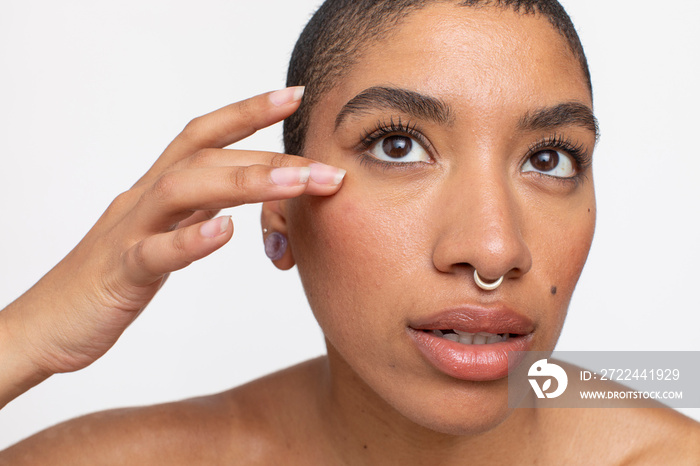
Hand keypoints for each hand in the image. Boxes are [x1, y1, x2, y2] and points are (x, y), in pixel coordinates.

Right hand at [0, 87, 344, 405]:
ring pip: (184, 190)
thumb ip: (193, 210)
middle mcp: (143, 200)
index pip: (204, 137)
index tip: (294, 98)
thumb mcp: (159, 234)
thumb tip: (236, 194)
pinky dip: (189, 239)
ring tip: (296, 185)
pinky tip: (224, 232)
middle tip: (327, 169)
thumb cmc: (108, 279)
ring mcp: (128, 232)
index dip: (247, 112)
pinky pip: (153, 253)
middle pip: (205, 157)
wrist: (48, 325)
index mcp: (156, 190)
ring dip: (245, 182)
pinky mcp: (119, 274)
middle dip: (270, 157)